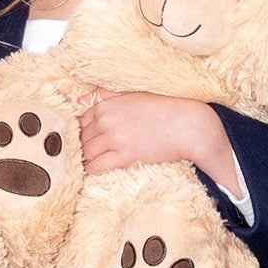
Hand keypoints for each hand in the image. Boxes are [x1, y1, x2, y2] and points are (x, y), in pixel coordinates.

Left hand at [77, 90, 242, 198]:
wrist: (187, 125)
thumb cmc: (162, 109)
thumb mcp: (131, 94)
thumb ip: (104, 95)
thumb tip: (80, 100)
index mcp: (105, 105)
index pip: (80, 122)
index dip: (81, 133)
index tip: (85, 141)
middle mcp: (106, 120)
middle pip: (81, 139)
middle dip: (82, 147)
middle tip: (85, 156)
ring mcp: (114, 138)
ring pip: (86, 153)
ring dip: (85, 160)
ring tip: (88, 166)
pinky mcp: (125, 155)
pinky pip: (97, 166)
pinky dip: (92, 171)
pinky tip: (93, 173)